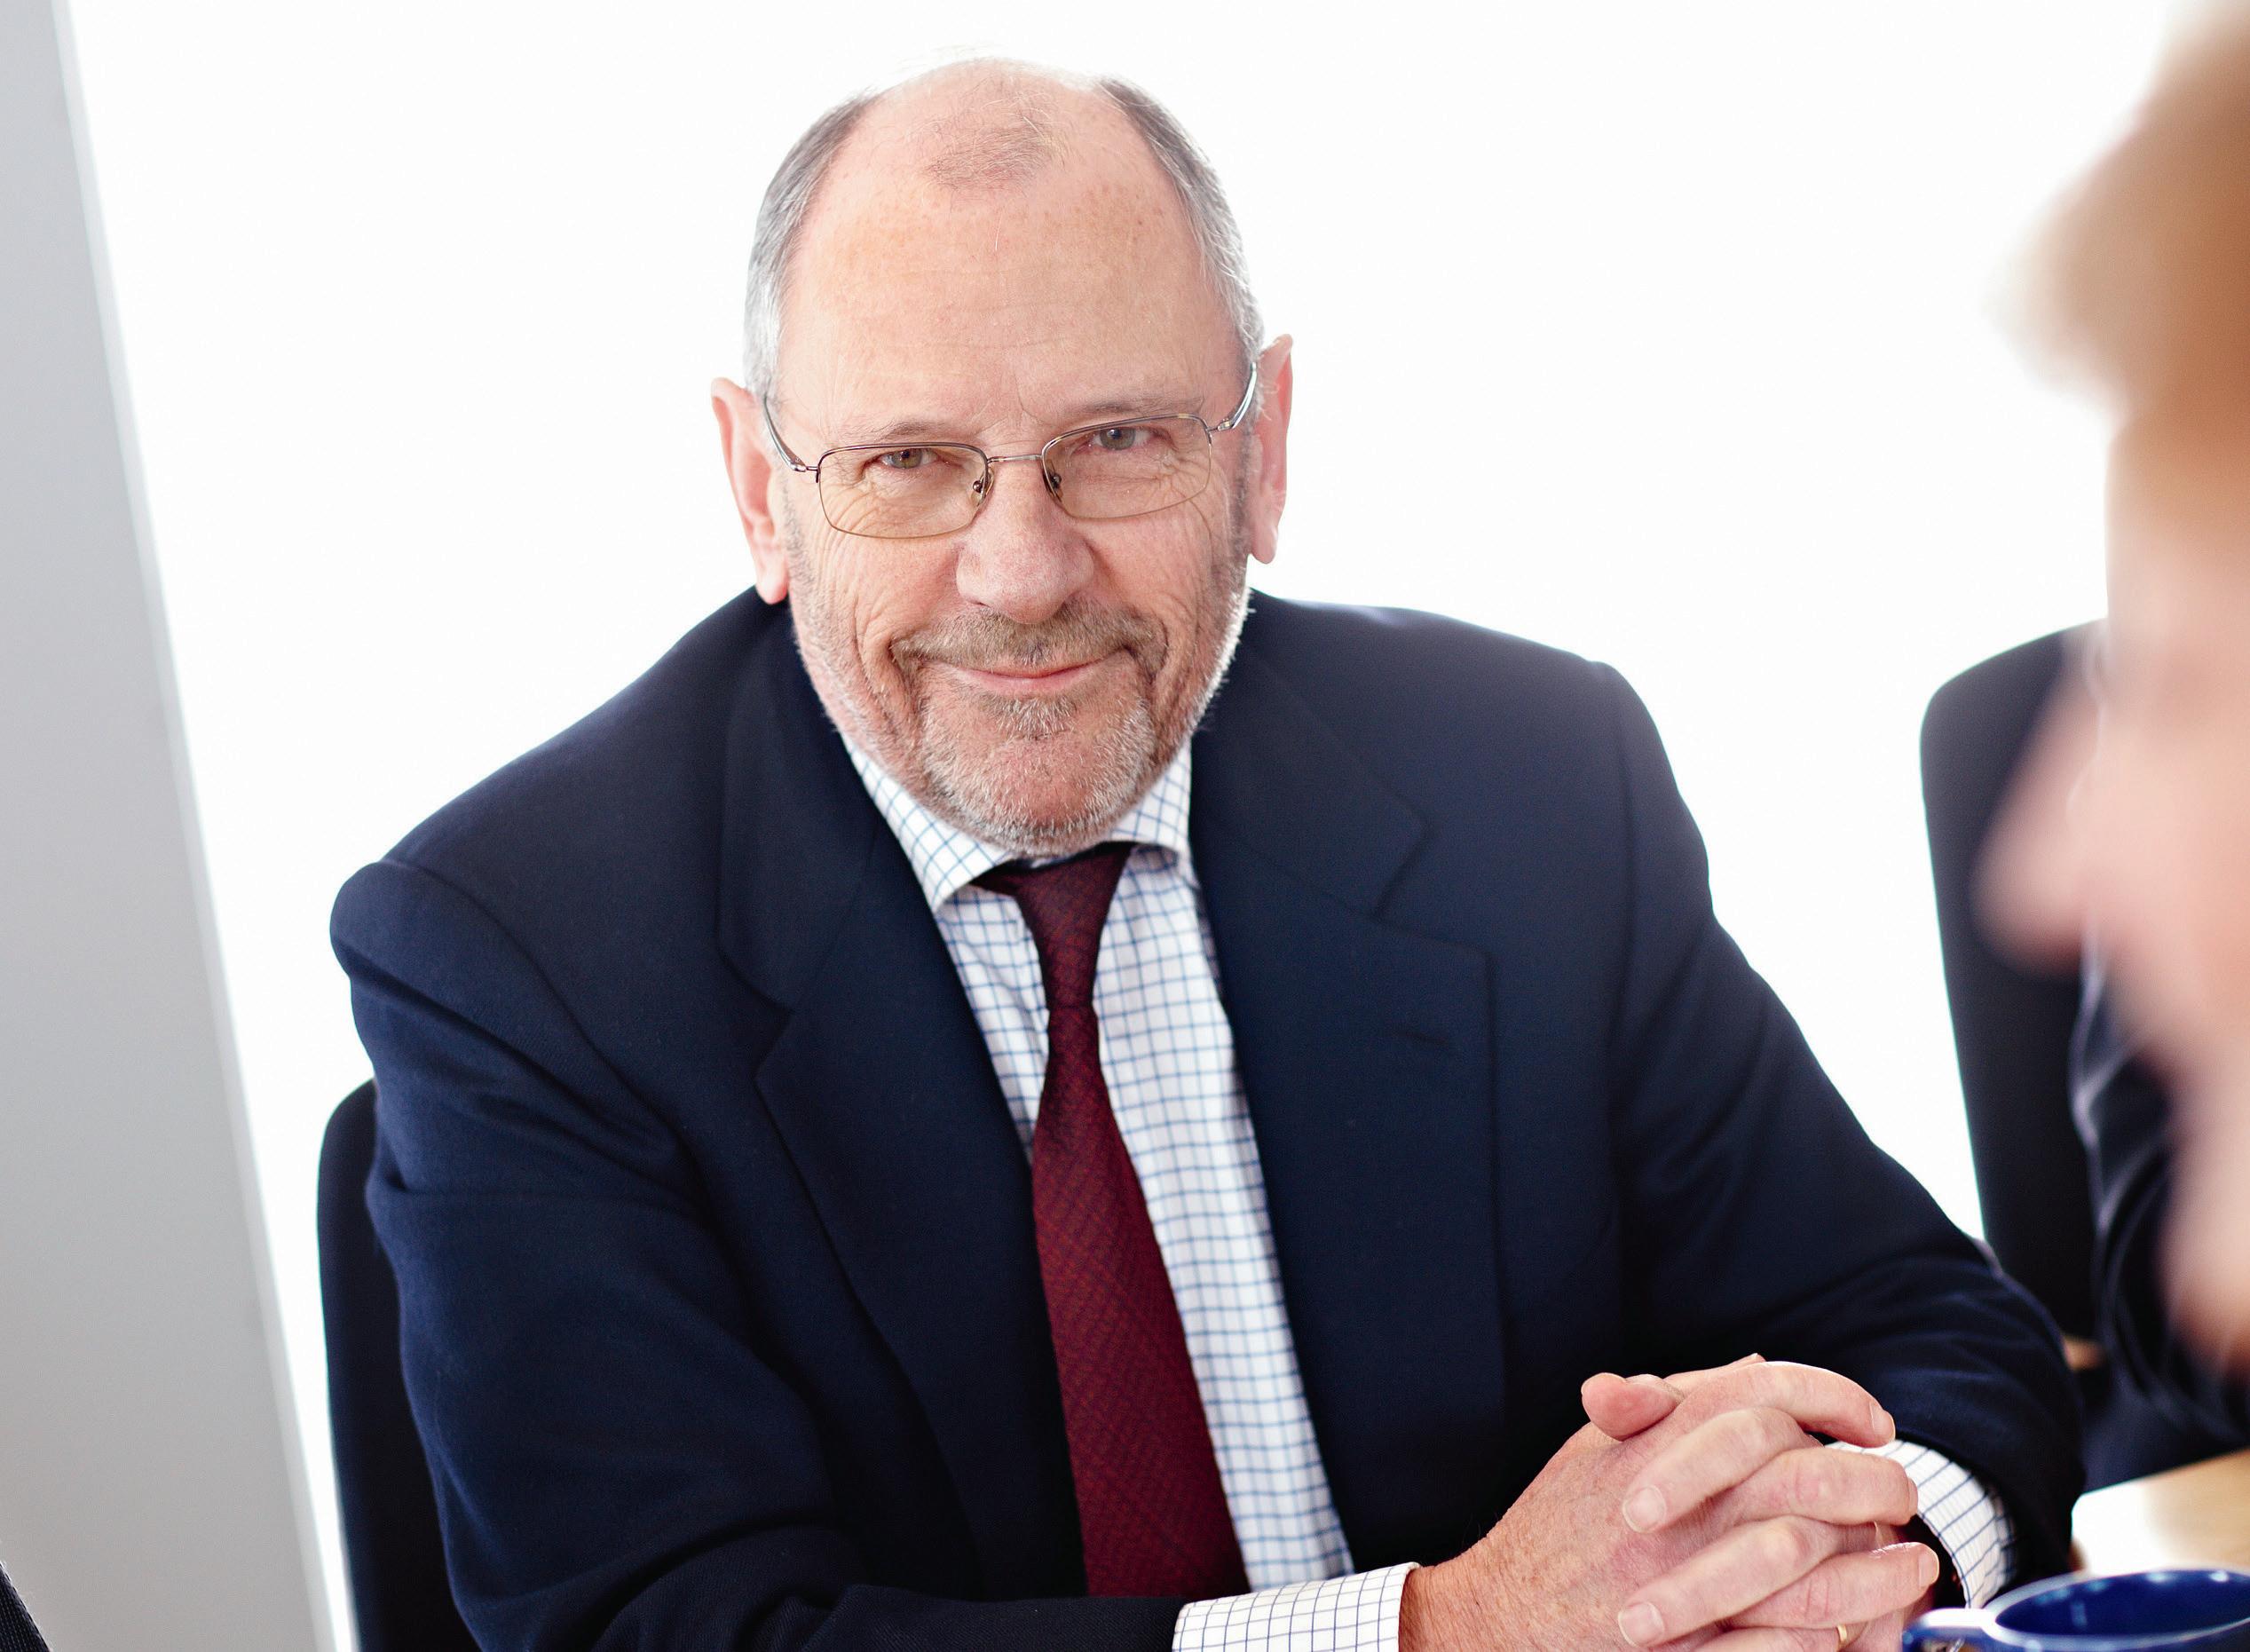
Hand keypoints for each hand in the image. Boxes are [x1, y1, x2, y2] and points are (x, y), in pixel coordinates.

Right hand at [1400, 1361, 1918, 1650]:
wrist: (1500, 1614)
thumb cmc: (1555, 1526)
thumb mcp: (1599, 1446)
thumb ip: (1672, 1404)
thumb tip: (1752, 1366)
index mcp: (1658, 1439)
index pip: (1765, 1393)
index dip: (1832, 1397)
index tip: (1871, 1422)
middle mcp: (1676, 1502)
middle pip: (1808, 1476)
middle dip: (1876, 1484)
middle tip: (1904, 1493)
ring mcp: (1683, 1578)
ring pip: (1813, 1567)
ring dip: (1879, 1570)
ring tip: (1915, 1566)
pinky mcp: (1688, 1648)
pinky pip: (1782, 1645)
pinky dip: (1830, 1640)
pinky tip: (1860, 1629)